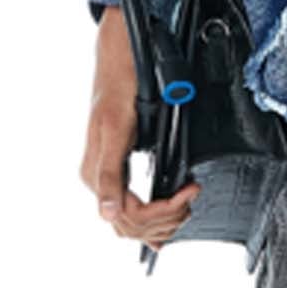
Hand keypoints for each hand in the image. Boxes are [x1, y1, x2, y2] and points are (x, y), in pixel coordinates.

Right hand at [81, 8, 199, 242]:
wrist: (120, 61)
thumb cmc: (119, 87)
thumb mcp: (116, 130)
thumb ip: (110, 173)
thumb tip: (107, 212)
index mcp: (96, 174)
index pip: (129, 216)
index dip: (163, 211)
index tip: (188, 190)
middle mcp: (98, 180)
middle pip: (131, 226)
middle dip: (166, 218)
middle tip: (190, 196)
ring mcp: (107, 177)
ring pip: (132, 223)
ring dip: (162, 220)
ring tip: (185, 200)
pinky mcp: (117, 170)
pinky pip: (131, 208)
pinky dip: (152, 218)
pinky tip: (167, 220)